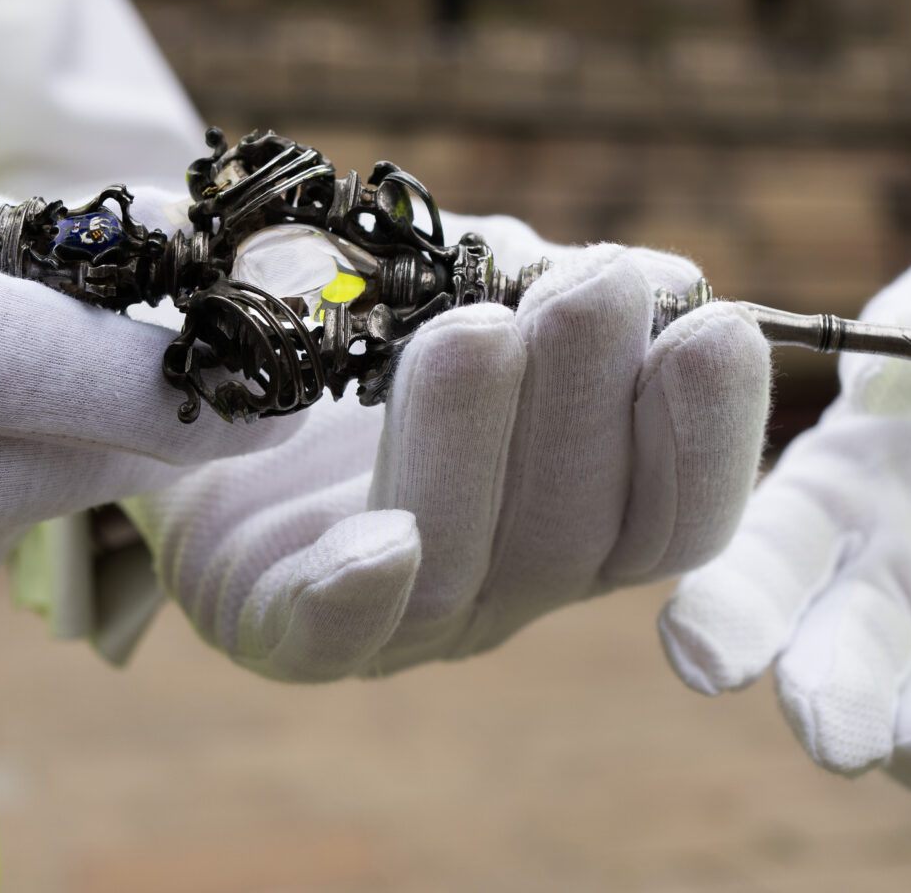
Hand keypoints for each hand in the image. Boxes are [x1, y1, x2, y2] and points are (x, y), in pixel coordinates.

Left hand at [125, 215, 771, 679]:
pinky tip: (378, 540)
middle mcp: (500, 583)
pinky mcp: (266, 623)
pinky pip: (316, 634)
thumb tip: (649, 285)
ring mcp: (387, 615)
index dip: (709, 435)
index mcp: (575, 517)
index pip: (674, 514)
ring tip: (476, 331)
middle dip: (590, 402)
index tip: (714, 328)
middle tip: (596, 285)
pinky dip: (352, 593)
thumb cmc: (363, 313)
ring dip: (476, 446)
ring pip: (454, 565)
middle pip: (573, 537)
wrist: (196, 359)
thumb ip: (542, 282)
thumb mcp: (462, 276)